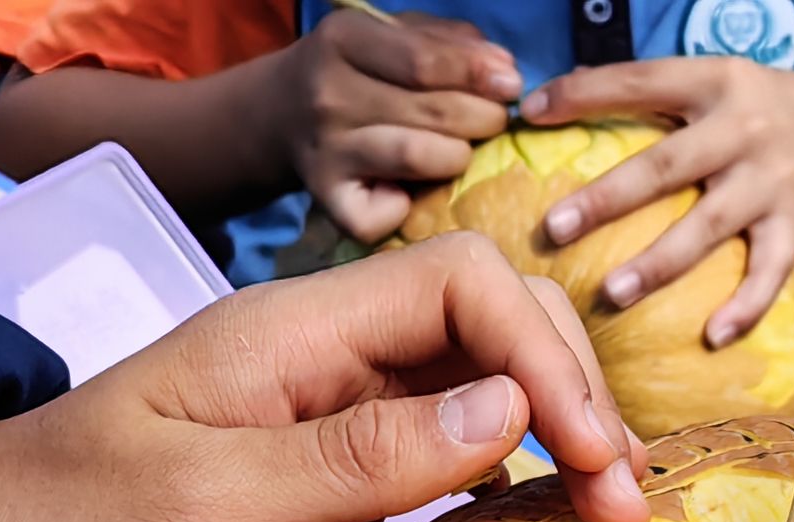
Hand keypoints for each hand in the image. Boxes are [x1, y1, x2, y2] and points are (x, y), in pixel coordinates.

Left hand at [0, 234, 650, 521]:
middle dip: (576, 398)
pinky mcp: (346, 483)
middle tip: (622, 506)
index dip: (543, 354)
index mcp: (293, 331)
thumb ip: (361, 453)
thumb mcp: (212, 501)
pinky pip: (455, 460)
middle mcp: (331, 359)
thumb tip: (511, 407)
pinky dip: (518, 486)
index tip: (590, 455)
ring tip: (612, 520)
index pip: (460, 284)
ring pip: (487, 393)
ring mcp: (342, 420)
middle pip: (493, 328)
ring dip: (563, 443)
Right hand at [271, 9, 519, 242]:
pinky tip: (410, 195)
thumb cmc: (360, 70)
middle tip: (496, 122)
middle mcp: (328, 94)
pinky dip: (407, 210)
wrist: (281, 112)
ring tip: (462, 151)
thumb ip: (448, 42)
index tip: (511, 86)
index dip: (476, 75)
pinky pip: (384, 216)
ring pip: (417, 157)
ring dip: (458, 158)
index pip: (424, 62)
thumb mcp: (393, 35)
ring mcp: (326, 150)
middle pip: (431, 111)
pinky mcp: (328, 200)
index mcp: (344, 39)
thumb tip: (502, 71)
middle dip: (483, 118)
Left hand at [522, 58, 793, 345]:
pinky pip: (769, 273)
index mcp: (716, 82)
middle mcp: (743, 129)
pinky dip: (744, 307)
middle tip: (553, 228)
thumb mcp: (724, 85)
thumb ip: (663, 97)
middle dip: (607, 198)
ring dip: (659, 263)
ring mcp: (772, 181)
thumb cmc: (773, 113)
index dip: (583, 94)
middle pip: (665, 165)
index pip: (641, 81)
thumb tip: (569, 102)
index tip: (529, 114)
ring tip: (612, 292)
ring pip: (709, 225)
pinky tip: (712, 337)